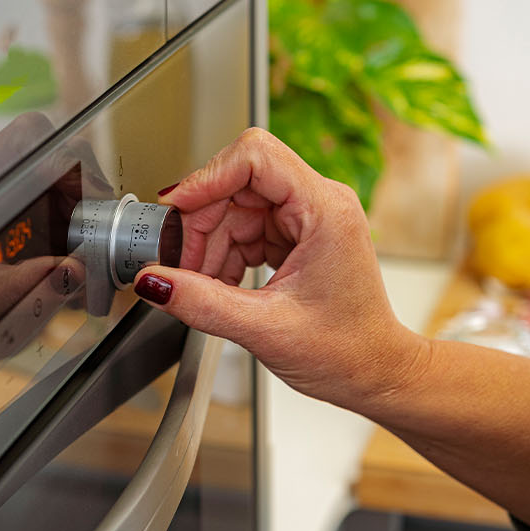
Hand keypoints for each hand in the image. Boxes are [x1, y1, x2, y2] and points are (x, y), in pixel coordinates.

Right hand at [135, 128, 429, 411]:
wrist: (375, 373)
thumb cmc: (347, 352)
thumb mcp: (265, 329)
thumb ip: (203, 303)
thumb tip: (154, 282)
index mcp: (325, 210)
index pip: (255, 157)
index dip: (207, 177)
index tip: (177, 208)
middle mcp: (319, 204)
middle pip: (238, 182)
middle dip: (203, 223)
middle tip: (183, 267)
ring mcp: (308, 218)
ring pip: (237, 207)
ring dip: (211, 245)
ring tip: (204, 286)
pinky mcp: (298, 236)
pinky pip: (247, 228)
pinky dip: (225, 254)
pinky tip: (220, 285)